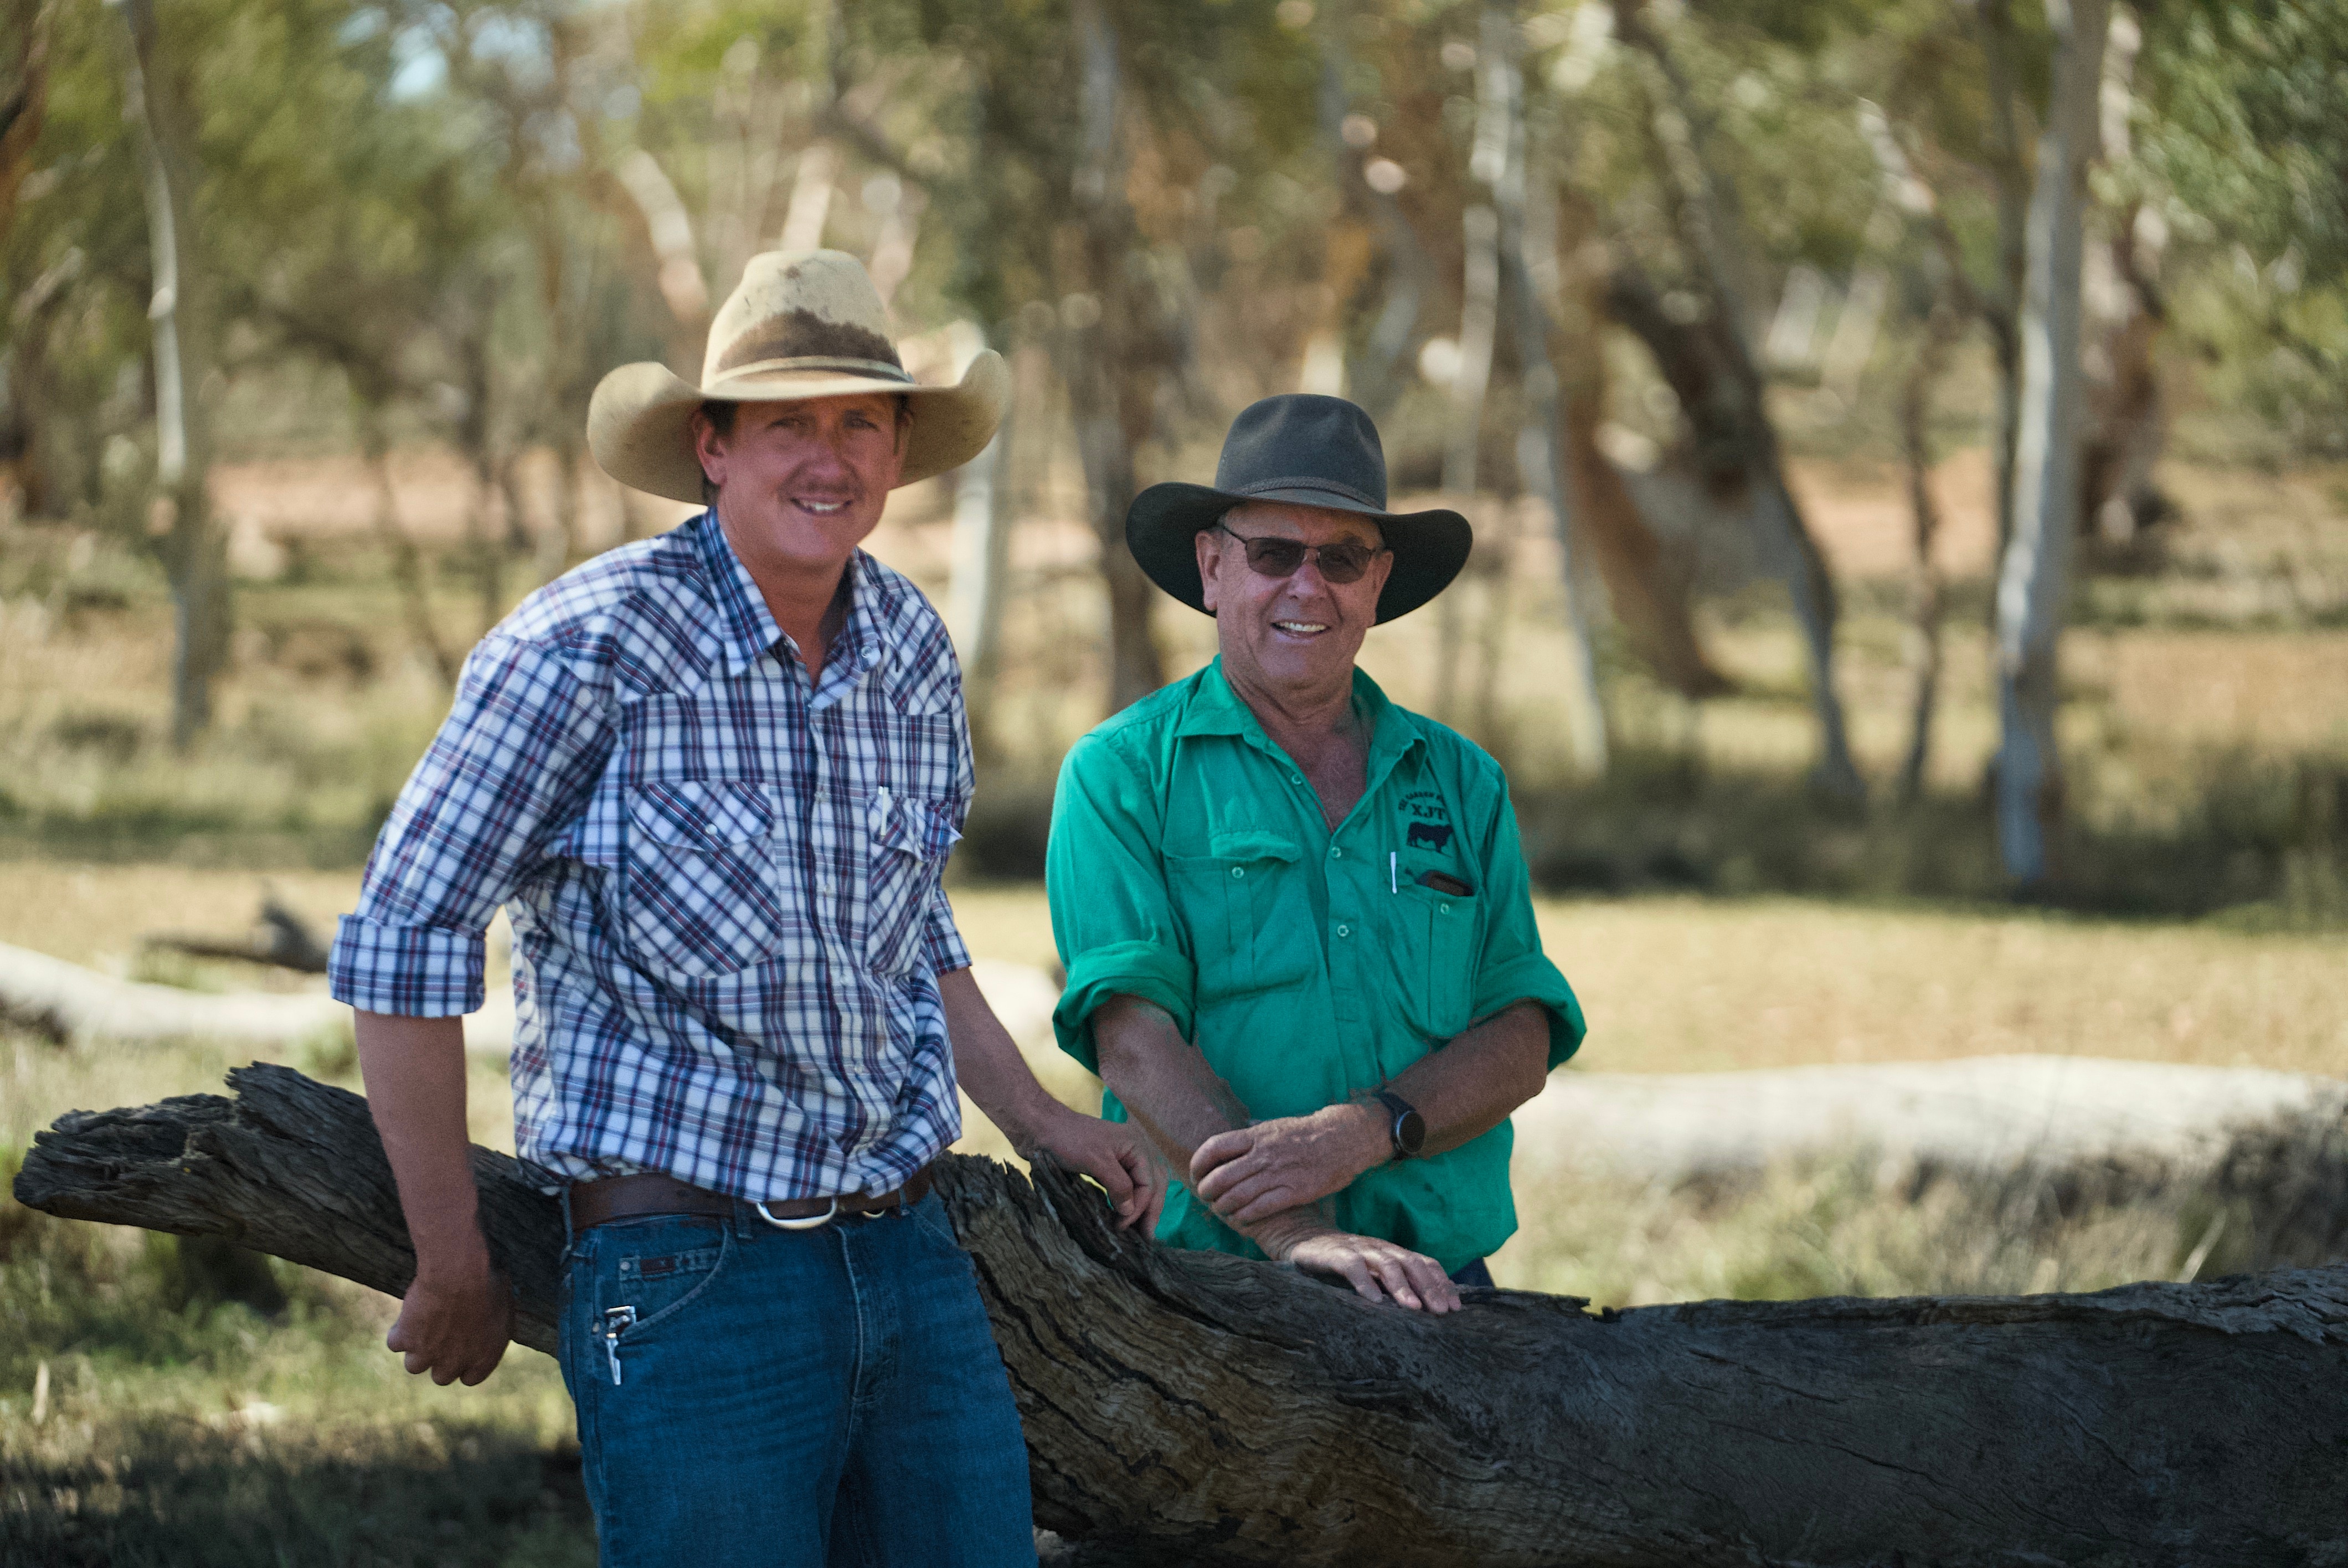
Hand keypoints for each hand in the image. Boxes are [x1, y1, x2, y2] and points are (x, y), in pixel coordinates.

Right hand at [386, 1248, 511, 1385]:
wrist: (460, 1274)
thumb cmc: (489, 1283)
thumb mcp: (505, 1307)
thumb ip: (494, 1326)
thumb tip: (492, 1323)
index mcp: (484, 1358)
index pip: (471, 1377)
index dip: (464, 1364)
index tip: (461, 1349)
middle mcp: (454, 1363)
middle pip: (441, 1377)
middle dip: (440, 1359)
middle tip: (439, 1337)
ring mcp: (427, 1354)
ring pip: (414, 1365)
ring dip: (416, 1349)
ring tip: (422, 1327)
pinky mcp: (406, 1339)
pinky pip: (395, 1343)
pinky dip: (398, 1330)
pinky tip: (408, 1315)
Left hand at [1028, 1106, 1166, 1234]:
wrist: (1039, 1129)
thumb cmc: (1067, 1139)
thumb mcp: (1096, 1161)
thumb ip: (1118, 1185)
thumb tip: (1130, 1212)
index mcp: (1136, 1145)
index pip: (1149, 1183)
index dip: (1141, 1208)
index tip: (1123, 1227)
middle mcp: (1134, 1151)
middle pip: (1154, 1184)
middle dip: (1151, 1210)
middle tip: (1146, 1238)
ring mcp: (1121, 1159)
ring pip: (1143, 1185)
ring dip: (1143, 1207)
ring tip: (1139, 1231)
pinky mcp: (1108, 1166)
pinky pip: (1127, 1186)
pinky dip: (1129, 1201)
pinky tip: (1125, 1216)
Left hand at [1192, 1101, 1387, 1226]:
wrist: (1343, 1138)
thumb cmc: (1305, 1134)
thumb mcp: (1273, 1127)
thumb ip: (1249, 1140)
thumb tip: (1223, 1151)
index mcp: (1255, 1135)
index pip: (1214, 1148)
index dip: (1198, 1164)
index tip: (1196, 1175)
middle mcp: (1264, 1154)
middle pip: (1220, 1177)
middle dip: (1207, 1191)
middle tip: (1206, 1197)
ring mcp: (1279, 1174)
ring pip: (1237, 1196)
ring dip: (1223, 1207)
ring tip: (1222, 1210)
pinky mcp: (1295, 1191)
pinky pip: (1261, 1208)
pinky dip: (1245, 1216)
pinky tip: (1241, 1219)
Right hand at [1252, 1214, 1461, 1313]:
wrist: (1303, 1239)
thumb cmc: (1343, 1263)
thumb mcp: (1373, 1272)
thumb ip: (1395, 1284)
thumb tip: (1426, 1310)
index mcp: (1394, 1253)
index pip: (1425, 1264)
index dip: (1442, 1283)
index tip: (1456, 1308)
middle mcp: (1381, 1248)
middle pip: (1412, 1263)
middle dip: (1430, 1287)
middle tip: (1442, 1312)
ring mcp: (1358, 1249)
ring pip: (1387, 1263)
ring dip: (1402, 1286)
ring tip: (1413, 1309)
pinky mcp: (1335, 1255)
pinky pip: (1352, 1267)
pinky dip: (1364, 1283)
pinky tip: (1372, 1302)